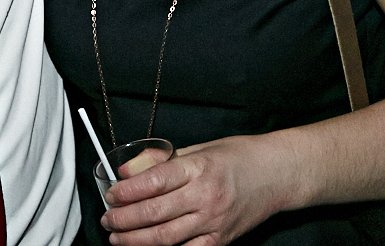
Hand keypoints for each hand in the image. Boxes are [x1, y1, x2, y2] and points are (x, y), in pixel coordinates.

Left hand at [102, 137, 287, 245]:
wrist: (277, 174)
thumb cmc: (238, 157)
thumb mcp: (199, 148)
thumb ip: (163, 161)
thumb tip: (128, 170)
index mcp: (198, 168)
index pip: (154, 182)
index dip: (127, 191)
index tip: (110, 194)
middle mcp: (205, 196)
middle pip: (155, 213)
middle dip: (124, 219)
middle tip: (107, 219)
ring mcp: (214, 221)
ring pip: (166, 237)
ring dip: (136, 240)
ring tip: (117, 238)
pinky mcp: (221, 239)